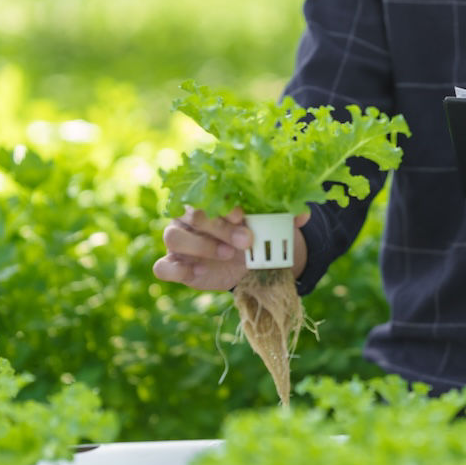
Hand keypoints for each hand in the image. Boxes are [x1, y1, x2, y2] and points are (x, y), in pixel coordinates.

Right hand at [153, 206, 310, 289]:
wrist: (248, 265)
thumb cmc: (256, 236)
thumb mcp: (272, 225)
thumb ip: (285, 217)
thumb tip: (303, 213)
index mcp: (210, 199)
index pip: (207, 193)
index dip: (224, 204)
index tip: (244, 215)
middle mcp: (189, 217)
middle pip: (191, 213)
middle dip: (219, 227)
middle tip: (246, 240)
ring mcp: (179, 241)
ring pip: (172, 236)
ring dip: (200, 246)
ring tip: (227, 254)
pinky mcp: (175, 265)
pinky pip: (162, 266)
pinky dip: (176, 268)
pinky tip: (200, 271)